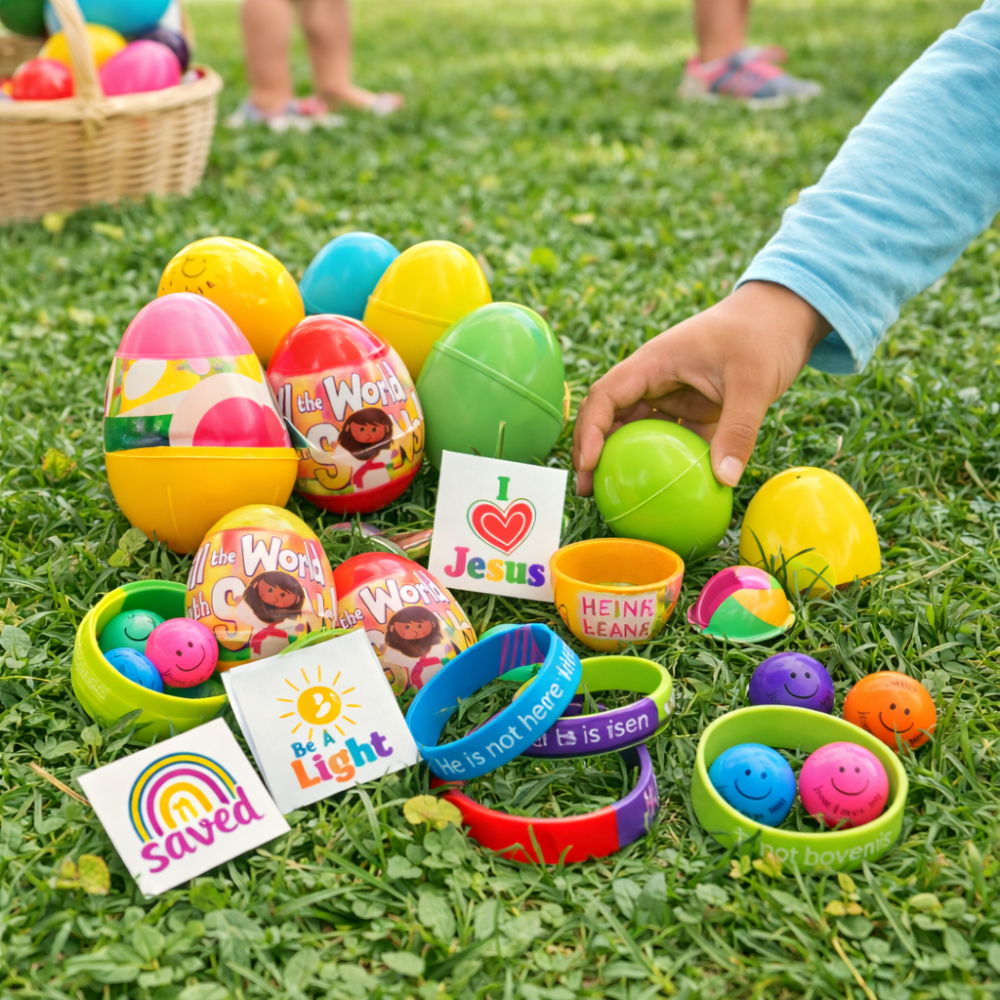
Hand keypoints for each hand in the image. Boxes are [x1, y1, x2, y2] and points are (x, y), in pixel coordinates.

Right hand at [572, 281, 830, 493]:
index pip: (606, 396)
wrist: (785, 315)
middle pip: (608, 416)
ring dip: (620, 460)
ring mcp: (670, 395)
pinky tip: (659, 493)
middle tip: (587, 491)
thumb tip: (725, 481)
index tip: (589, 464)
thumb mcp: (754, 382)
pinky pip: (666, 440)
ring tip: (612, 498)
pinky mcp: (690, 410)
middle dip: (591, 451)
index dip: (590, 430)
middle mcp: (653, 380)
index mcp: (653, 363)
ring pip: (632, 430)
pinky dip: (658, 463)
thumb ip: (738, 430)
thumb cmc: (763, 335)